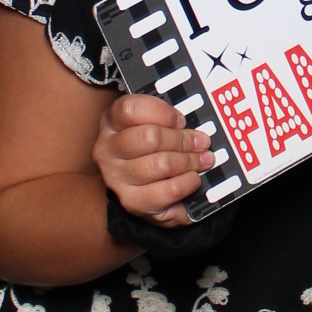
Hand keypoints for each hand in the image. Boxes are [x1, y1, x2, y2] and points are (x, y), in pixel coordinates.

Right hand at [92, 92, 214, 227]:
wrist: (137, 191)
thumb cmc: (147, 152)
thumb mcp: (150, 127)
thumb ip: (165, 121)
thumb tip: (193, 129)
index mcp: (111, 122)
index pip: (130, 109)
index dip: (161, 112)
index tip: (181, 120)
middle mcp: (107, 149)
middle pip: (149, 137)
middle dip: (182, 139)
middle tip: (202, 142)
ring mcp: (116, 177)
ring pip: (160, 164)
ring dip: (189, 161)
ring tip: (204, 160)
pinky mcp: (131, 201)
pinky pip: (167, 190)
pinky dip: (187, 182)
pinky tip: (193, 178)